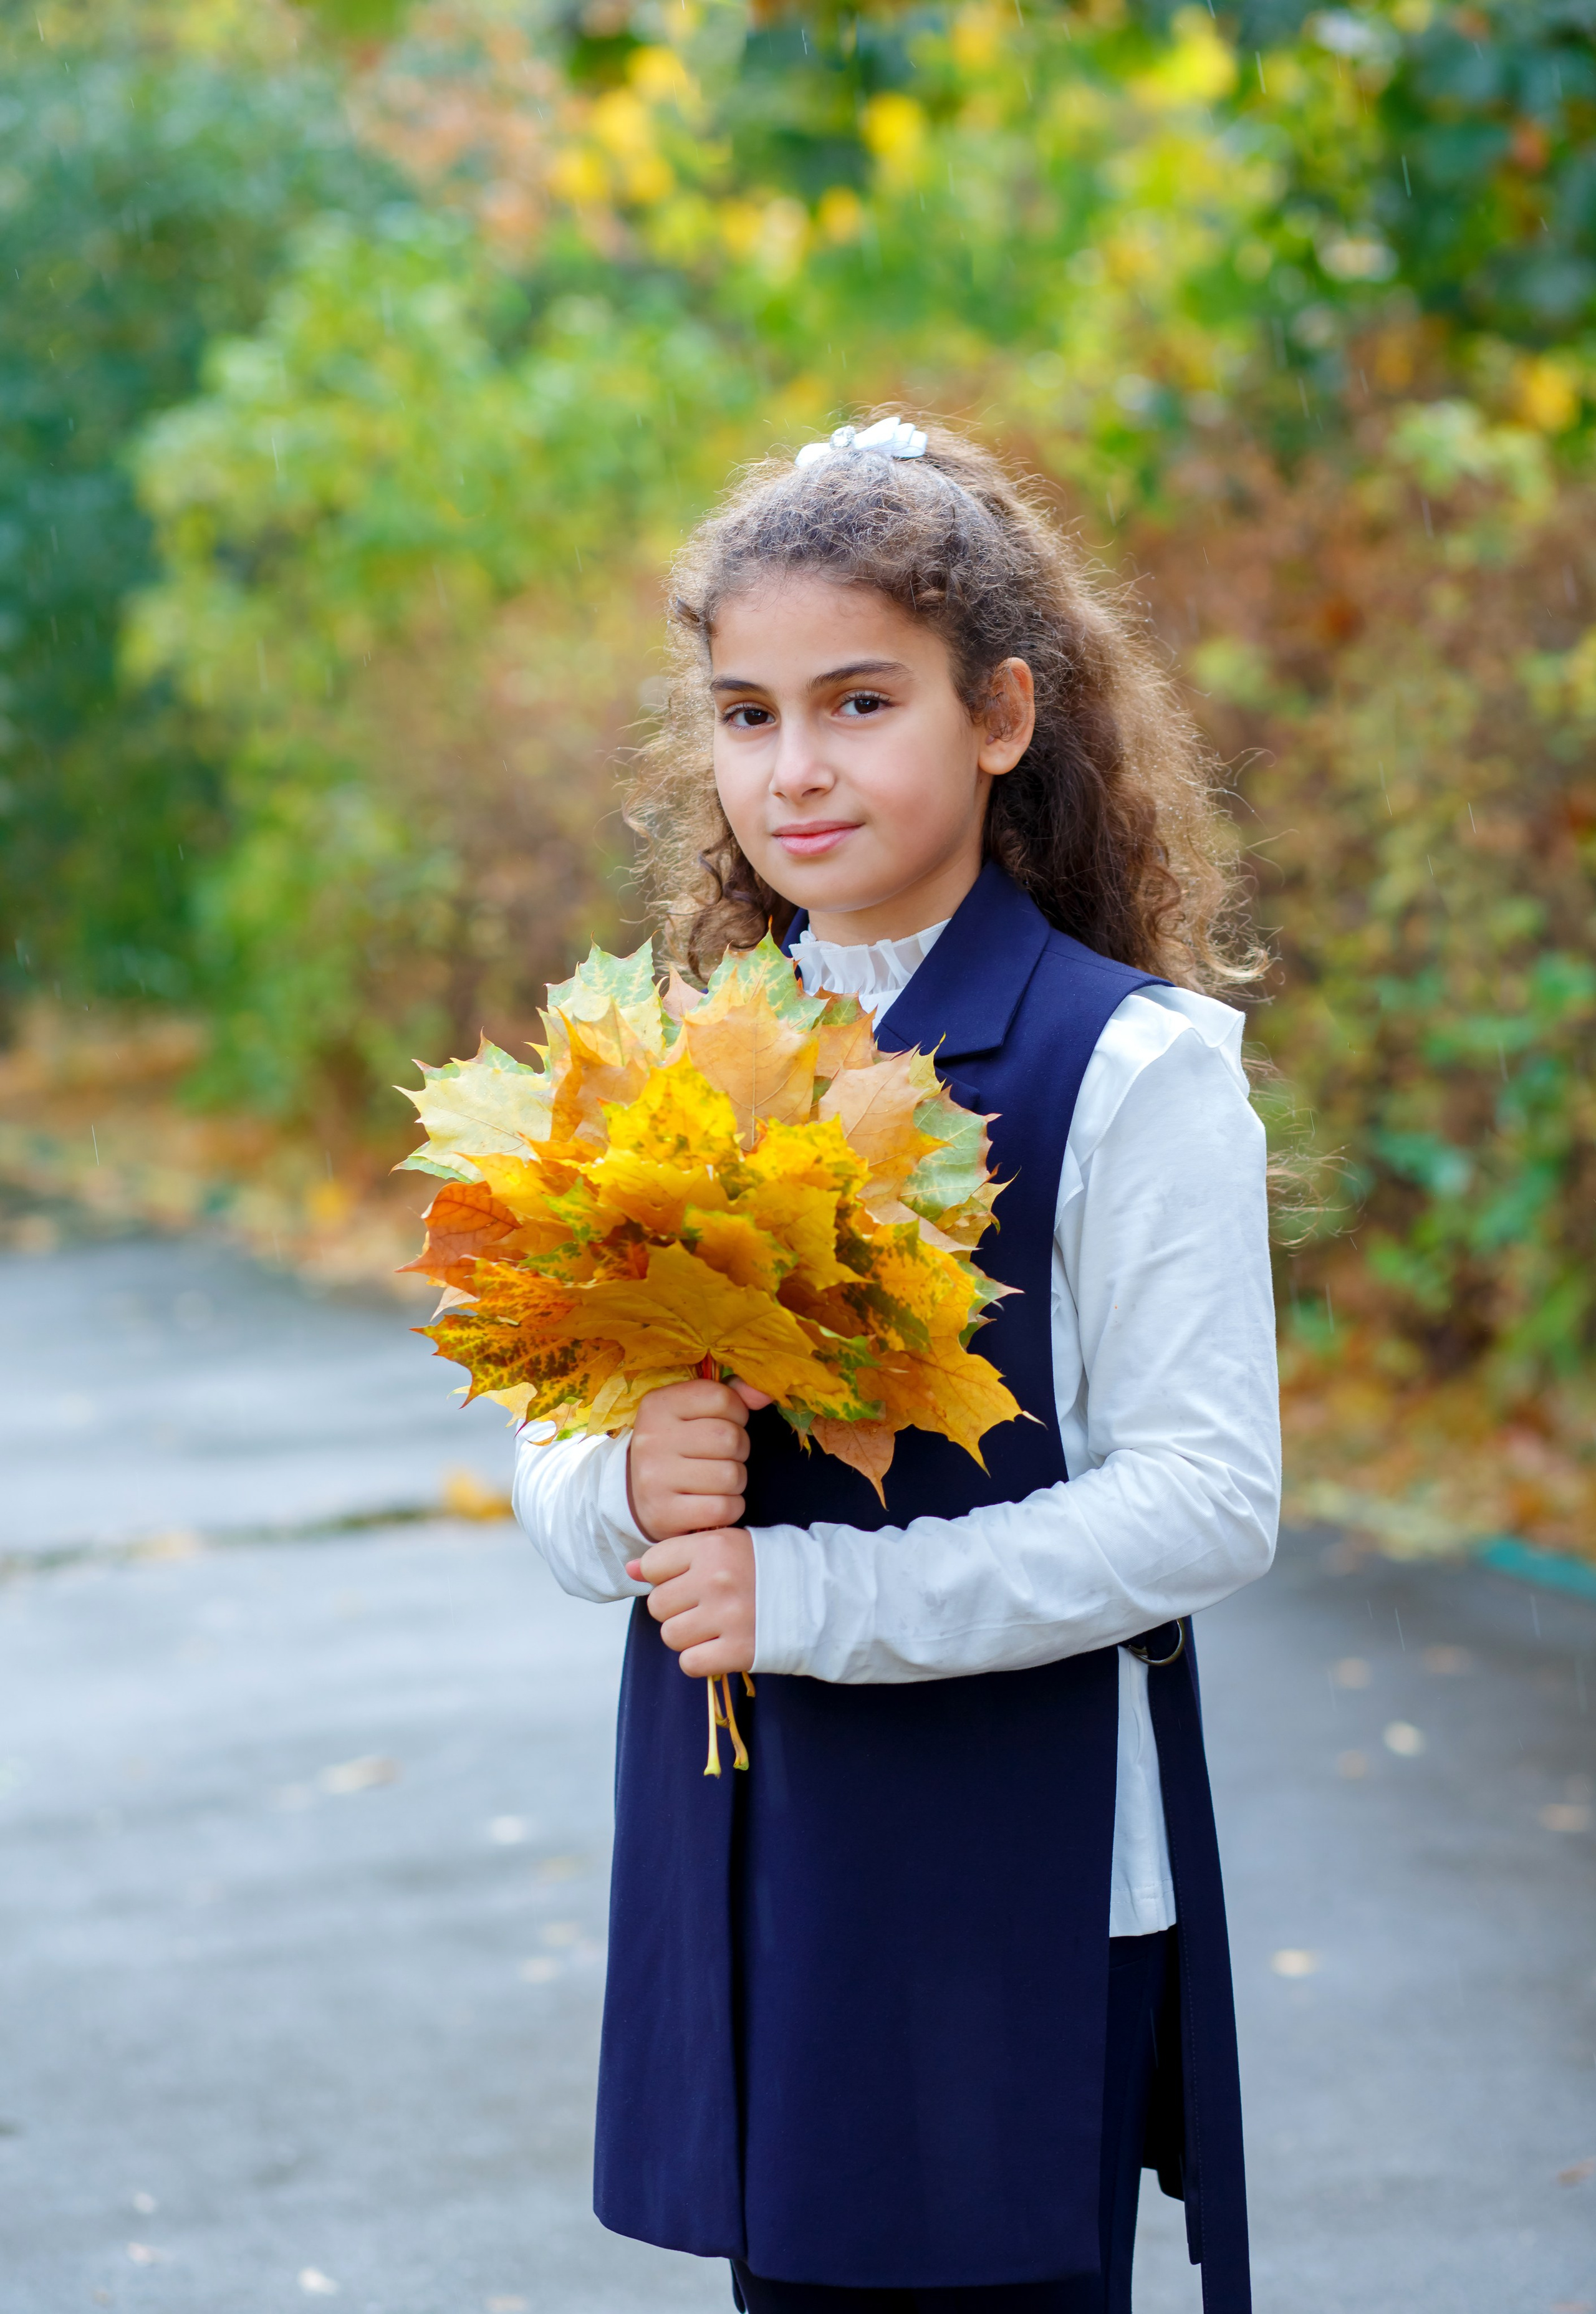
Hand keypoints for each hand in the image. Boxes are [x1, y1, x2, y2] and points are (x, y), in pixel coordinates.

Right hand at [626, 1376, 771, 1543]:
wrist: (639, 1495)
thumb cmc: (678, 1446)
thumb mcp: (694, 1412)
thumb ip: (732, 1395)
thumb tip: (764, 1393)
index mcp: (658, 1405)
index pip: (721, 1398)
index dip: (737, 1413)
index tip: (727, 1423)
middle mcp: (651, 1439)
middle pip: (729, 1438)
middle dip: (739, 1449)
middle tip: (725, 1456)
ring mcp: (654, 1479)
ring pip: (730, 1476)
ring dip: (736, 1481)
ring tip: (718, 1480)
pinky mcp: (664, 1514)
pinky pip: (723, 1509)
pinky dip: (730, 1508)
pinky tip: (714, 1503)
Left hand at [626, 1526, 755, 1676]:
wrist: (821, 1598)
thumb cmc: (770, 1568)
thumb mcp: (728, 1545)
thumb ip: (680, 1554)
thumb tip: (631, 1568)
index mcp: (713, 1546)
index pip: (653, 1565)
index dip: (665, 1576)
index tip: (686, 1580)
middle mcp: (715, 1580)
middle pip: (658, 1605)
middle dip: (675, 1609)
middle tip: (703, 1607)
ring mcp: (726, 1617)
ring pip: (670, 1635)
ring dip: (687, 1636)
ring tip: (713, 1627)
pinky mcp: (737, 1651)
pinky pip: (690, 1663)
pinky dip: (700, 1660)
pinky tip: (719, 1648)